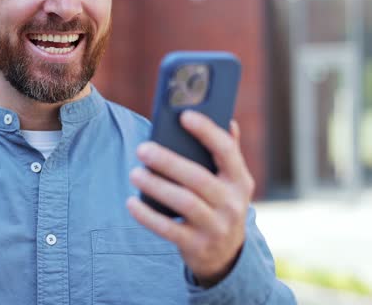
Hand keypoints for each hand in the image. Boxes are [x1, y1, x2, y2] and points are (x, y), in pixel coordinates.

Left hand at [126, 111, 253, 286]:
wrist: (227, 256)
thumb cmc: (221, 205)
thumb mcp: (232, 183)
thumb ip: (228, 153)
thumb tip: (228, 121)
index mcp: (240, 181)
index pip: (226, 151)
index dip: (206, 131)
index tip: (183, 115)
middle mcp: (232, 204)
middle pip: (198, 177)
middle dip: (168, 161)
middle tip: (142, 149)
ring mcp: (216, 227)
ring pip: (184, 202)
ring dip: (156, 186)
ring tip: (135, 173)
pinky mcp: (197, 246)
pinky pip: (169, 229)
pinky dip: (148, 216)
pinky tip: (132, 202)